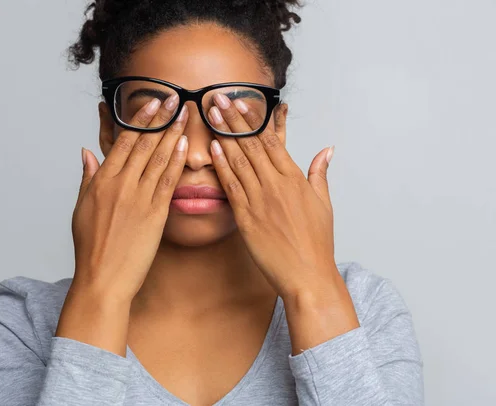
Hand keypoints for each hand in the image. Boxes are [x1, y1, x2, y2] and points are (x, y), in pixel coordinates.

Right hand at [56, 96, 188, 354]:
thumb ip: (87, 178)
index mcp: (101, 181)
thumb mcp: (81, 209)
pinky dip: (176, 161)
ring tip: (184, 114)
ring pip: (158, 158)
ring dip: (173, 134)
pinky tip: (185, 145)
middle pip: (144, 144)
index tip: (152, 103)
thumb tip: (87, 153)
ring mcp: (139, 198)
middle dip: (161, 119)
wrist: (103, 278)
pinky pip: (168, 181)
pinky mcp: (155, 214)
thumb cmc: (91, 247)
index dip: (140, 120)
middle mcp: (121, 184)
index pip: (124, 142)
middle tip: (174, 98)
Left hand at [207, 94, 338, 298]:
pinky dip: (221, 166)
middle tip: (217, 98)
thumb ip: (319, 174)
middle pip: (251, 144)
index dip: (254, 120)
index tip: (240, 102)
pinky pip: (232, 186)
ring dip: (223, 135)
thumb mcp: (323, 203)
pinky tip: (212, 149)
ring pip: (239, 161)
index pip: (271, 140)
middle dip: (233, 119)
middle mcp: (276, 184)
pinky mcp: (246, 218)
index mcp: (294, 178)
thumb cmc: (316, 242)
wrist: (308, 275)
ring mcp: (260, 200)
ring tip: (211, 115)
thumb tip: (327, 150)